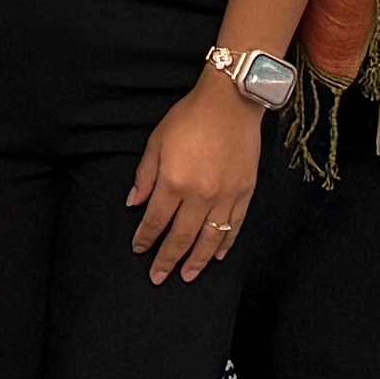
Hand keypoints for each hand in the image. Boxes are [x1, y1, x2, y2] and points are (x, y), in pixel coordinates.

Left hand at [125, 80, 263, 280]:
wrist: (231, 102)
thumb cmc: (190, 117)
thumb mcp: (157, 142)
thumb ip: (145, 176)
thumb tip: (135, 203)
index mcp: (174, 182)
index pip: (155, 221)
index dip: (145, 238)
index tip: (139, 249)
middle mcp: (200, 195)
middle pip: (180, 237)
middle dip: (167, 260)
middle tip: (158, 277)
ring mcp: (225, 196)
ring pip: (209, 239)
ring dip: (196, 261)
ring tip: (187, 276)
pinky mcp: (245, 192)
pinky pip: (234, 227)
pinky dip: (225, 244)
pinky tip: (216, 256)